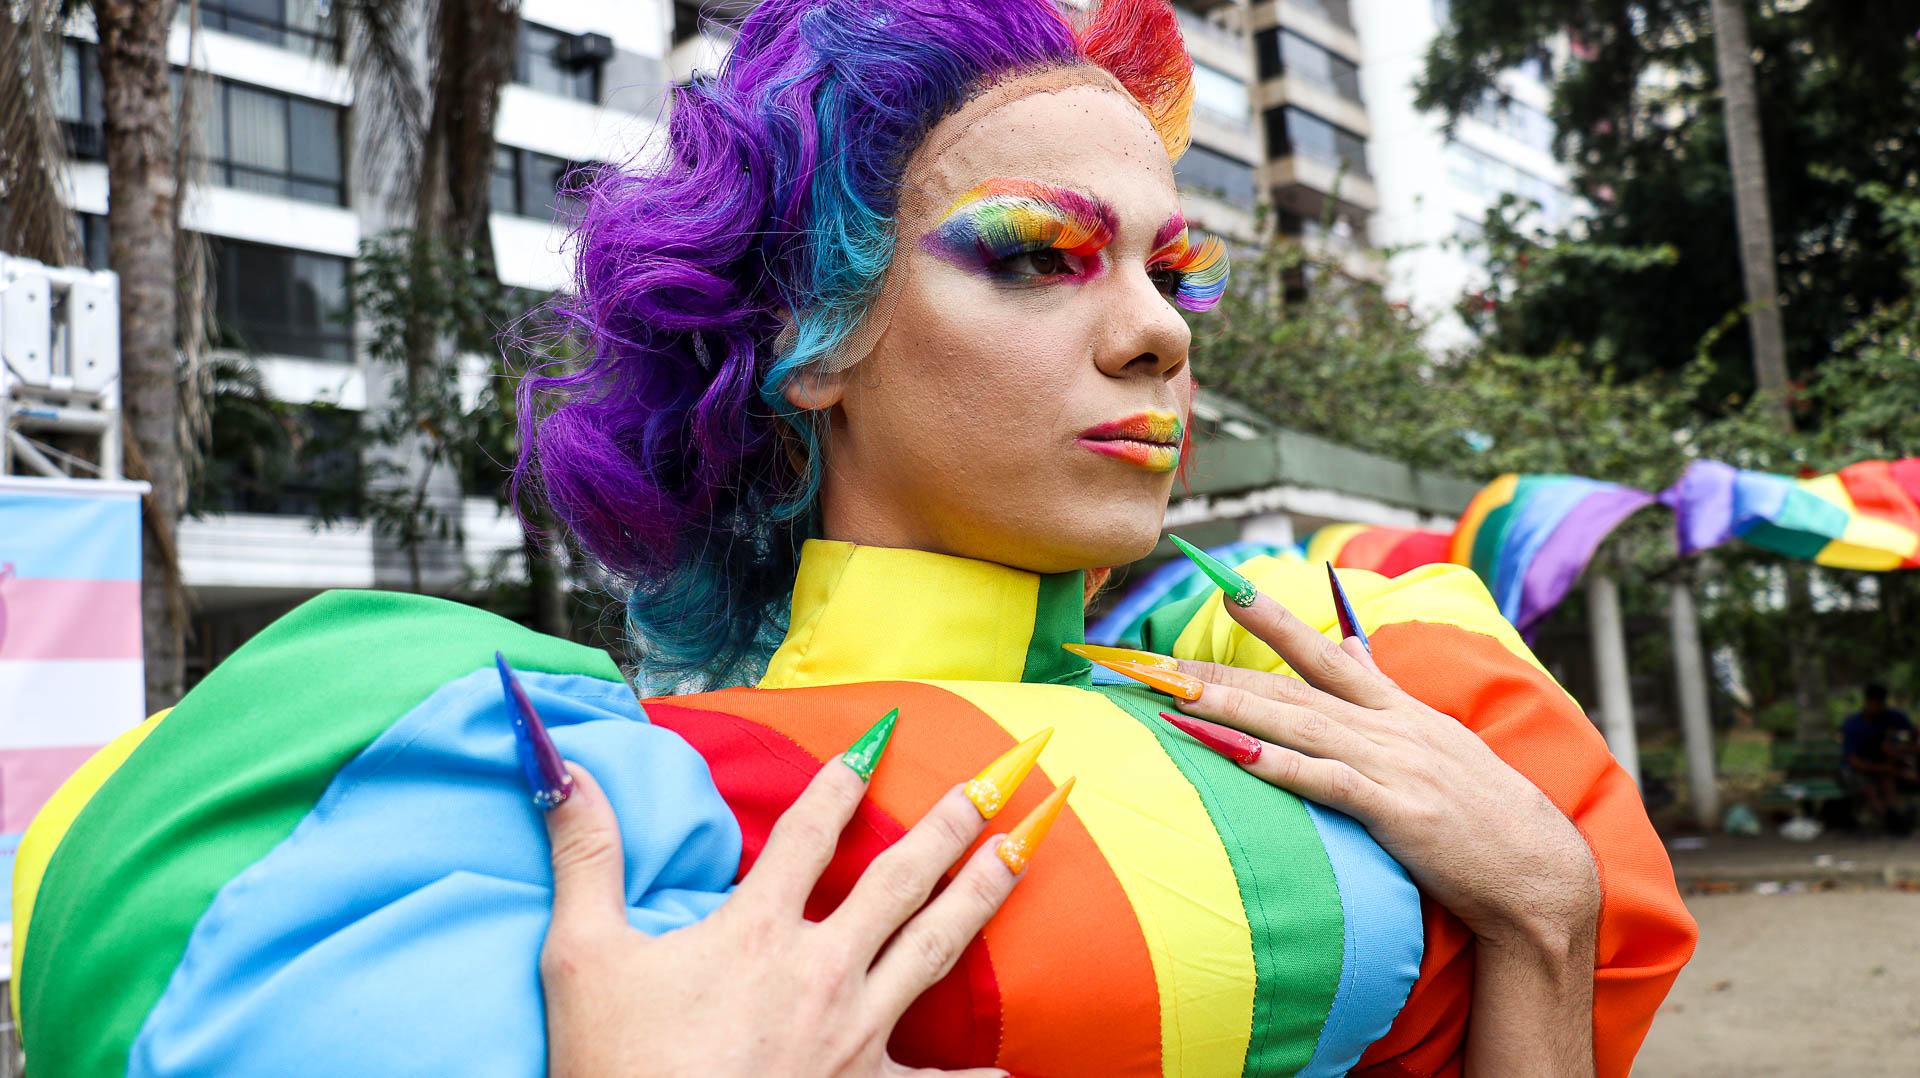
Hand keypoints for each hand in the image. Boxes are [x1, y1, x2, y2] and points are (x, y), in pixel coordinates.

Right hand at [539, 760, 1018, 1077]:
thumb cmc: (618, 1068)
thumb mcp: (581, 959)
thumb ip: (587, 858)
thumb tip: (568, 773)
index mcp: (757, 931)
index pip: (811, 831)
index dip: (843, 776)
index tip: (881, 732)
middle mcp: (821, 971)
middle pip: (899, 878)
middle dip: (951, 821)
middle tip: (997, 778)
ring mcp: (853, 1034)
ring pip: (936, 949)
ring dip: (985, 895)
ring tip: (1026, 852)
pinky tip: (1009, 1073)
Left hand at [1168, 593, 1599, 950]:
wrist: (1541, 874)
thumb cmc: (1484, 814)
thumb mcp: (1436, 742)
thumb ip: (1387, 697)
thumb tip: (1354, 649)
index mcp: (1398, 709)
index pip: (1324, 653)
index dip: (1274, 620)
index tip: (1226, 587)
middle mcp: (1392, 727)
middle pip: (1291, 688)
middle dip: (1220, 672)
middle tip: (1158, 659)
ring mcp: (1395, 766)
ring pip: (1298, 726)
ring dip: (1232, 709)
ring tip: (1175, 696)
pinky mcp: (1399, 812)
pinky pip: (1325, 782)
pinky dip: (1279, 765)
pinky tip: (1236, 753)